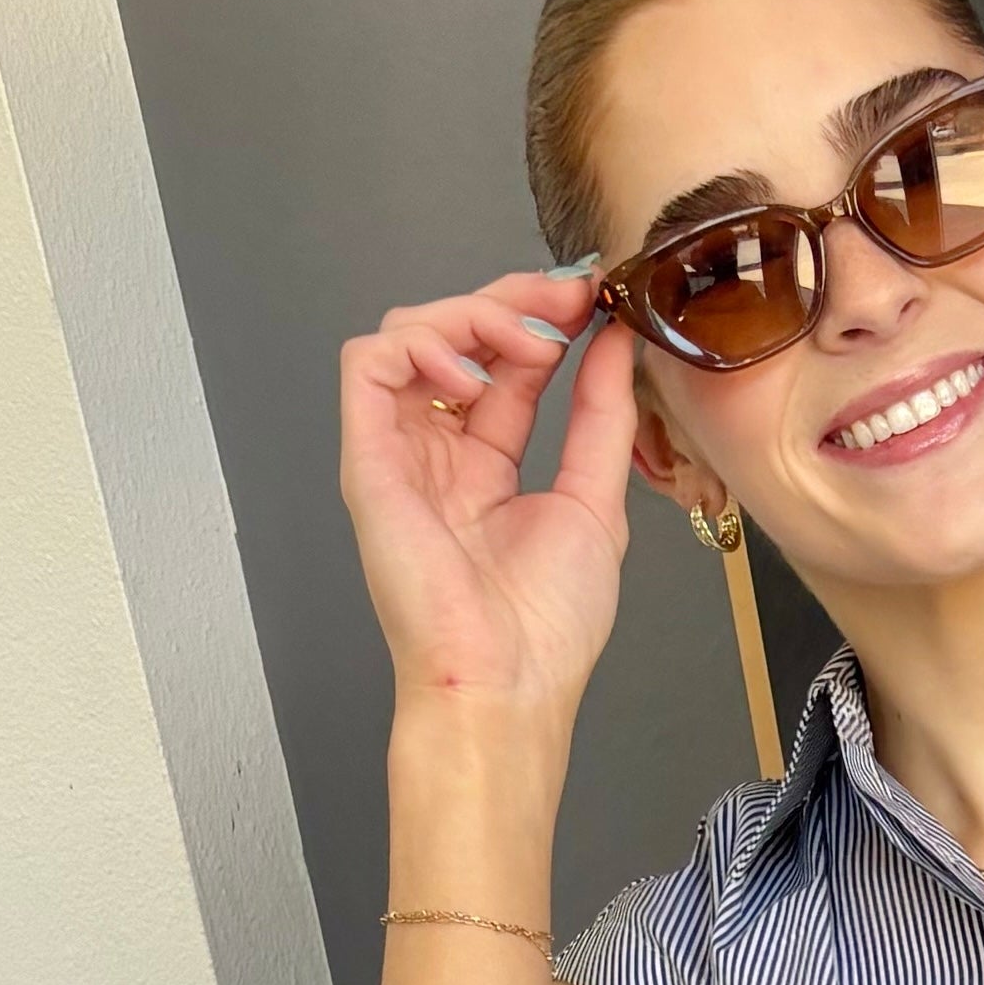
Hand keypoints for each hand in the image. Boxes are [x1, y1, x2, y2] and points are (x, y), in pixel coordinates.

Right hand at [337, 268, 639, 724]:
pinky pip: (367, 365)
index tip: (592, 300)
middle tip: (566, 299)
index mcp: (488, 466)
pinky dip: (417, 344)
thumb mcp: (595, 499)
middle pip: (454, 336)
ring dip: (469, 316)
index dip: (543, 320)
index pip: (505, 364)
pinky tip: (470, 370)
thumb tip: (615, 342)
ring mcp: (400, 453)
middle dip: (511, 302)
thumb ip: (600, 415)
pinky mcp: (368, 460)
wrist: (506, 685)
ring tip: (527, 343)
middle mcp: (438, 453)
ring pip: (408, 336)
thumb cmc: (545, 626)